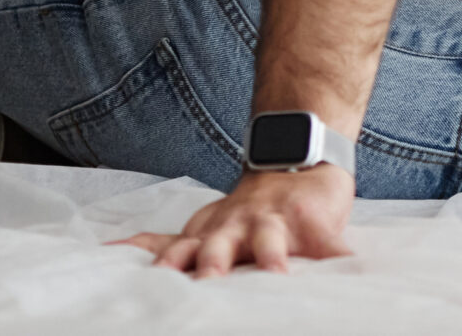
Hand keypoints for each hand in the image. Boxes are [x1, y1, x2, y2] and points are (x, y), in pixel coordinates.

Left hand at [116, 166, 352, 276]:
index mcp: (208, 237)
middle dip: (211, 267)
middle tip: (207, 285)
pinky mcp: (317, 226)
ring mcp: (277, 225)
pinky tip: (354, 276)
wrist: (296, 160)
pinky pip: (333, 249)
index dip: (164, 276)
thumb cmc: (246, 211)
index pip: (177, 257)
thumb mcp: (202, 226)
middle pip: (218, 250)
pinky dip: (344, 264)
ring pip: (270, 244)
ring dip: (272, 258)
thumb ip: (160, 246)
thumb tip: (108, 257)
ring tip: (276, 274)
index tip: (152, 300)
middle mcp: (237, 231)